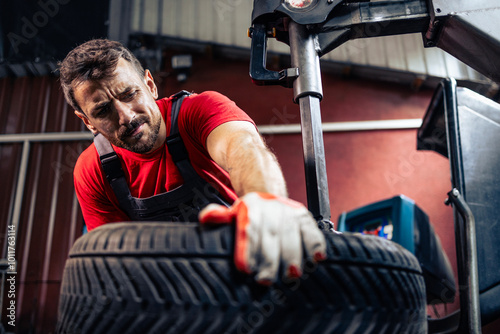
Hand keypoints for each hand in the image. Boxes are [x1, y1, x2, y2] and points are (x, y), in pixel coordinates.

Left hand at [199, 192, 326, 284]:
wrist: (268, 193)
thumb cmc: (250, 213)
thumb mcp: (232, 213)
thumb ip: (218, 216)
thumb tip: (206, 217)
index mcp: (250, 209)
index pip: (249, 230)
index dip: (248, 250)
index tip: (247, 269)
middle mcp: (271, 209)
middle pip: (271, 235)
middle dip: (270, 259)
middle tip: (267, 279)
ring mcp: (289, 212)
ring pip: (292, 235)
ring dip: (293, 256)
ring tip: (291, 274)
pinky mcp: (305, 217)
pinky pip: (313, 231)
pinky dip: (315, 245)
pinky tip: (315, 259)